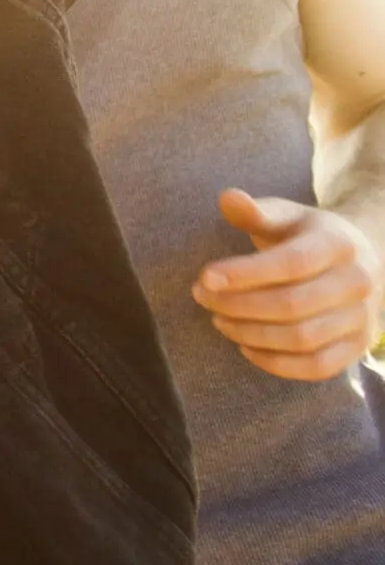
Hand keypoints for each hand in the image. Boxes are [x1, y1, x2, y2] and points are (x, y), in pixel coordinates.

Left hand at [192, 190, 384, 381]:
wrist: (361, 260)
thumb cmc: (308, 236)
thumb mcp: (284, 216)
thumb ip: (255, 211)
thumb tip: (228, 198)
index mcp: (338, 244)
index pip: (291, 263)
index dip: (245, 273)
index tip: (204, 277)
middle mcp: (358, 282)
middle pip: (292, 305)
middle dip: (237, 305)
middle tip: (201, 297)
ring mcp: (362, 318)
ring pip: (302, 339)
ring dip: (250, 334)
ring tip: (218, 319)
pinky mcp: (359, 346)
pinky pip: (316, 366)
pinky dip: (276, 363)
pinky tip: (245, 345)